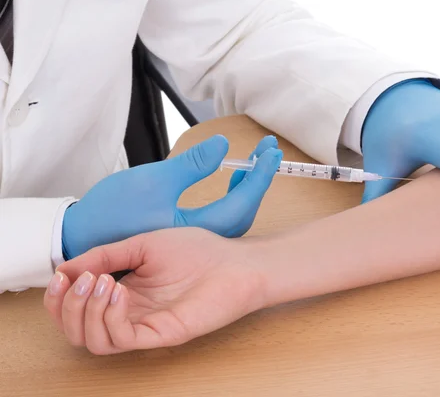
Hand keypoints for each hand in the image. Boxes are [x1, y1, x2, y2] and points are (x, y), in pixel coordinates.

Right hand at [45, 229, 262, 353]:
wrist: (235, 261)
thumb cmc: (198, 251)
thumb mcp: (142, 244)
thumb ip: (105, 255)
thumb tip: (66, 267)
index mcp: (122, 292)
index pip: (75, 308)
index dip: (58, 296)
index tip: (61, 274)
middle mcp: (128, 313)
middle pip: (76, 330)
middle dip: (65, 306)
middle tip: (79, 280)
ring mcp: (144, 325)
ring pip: (93, 340)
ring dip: (85, 311)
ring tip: (103, 282)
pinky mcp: (161, 333)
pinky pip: (121, 338)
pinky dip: (109, 317)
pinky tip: (120, 291)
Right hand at [62, 135, 281, 258]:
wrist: (86, 235)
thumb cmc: (114, 210)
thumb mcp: (153, 180)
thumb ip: (192, 164)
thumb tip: (223, 145)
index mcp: (198, 228)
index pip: (242, 201)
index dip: (260, 174)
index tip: (270, 150)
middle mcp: (203, 239)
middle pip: (244, 208)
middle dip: (259, 177)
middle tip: (268, 149)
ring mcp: (197, 238)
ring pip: (234, 213)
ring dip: (248, 186)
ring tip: (255, 159)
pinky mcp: (189, 233)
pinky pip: (222, 215)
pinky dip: (233, 195)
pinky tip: (232, 179)